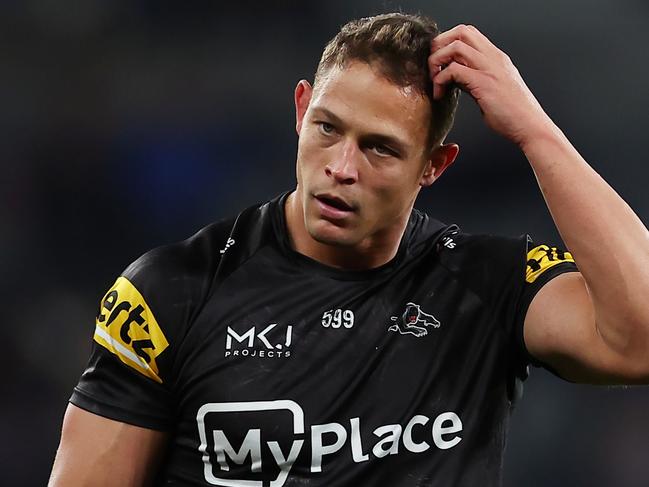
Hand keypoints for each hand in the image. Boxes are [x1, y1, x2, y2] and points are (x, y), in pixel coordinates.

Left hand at [429, 24, 552, 147]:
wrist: (530, 127)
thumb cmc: (512, 114)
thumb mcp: (491, 89)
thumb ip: (473, 79)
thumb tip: (453, 78)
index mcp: (496, 58)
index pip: (468, 33)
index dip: (448, 42)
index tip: (439, 62)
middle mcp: (493, 58)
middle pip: (461, 32)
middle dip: (440, 45)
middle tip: (432, 67)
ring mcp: (490, 68)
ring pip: (455, 46)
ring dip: (437, 61)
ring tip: (434, 80)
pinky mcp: (484, 83)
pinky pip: (454, 70)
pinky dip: (440, 80)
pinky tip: (440, 95)